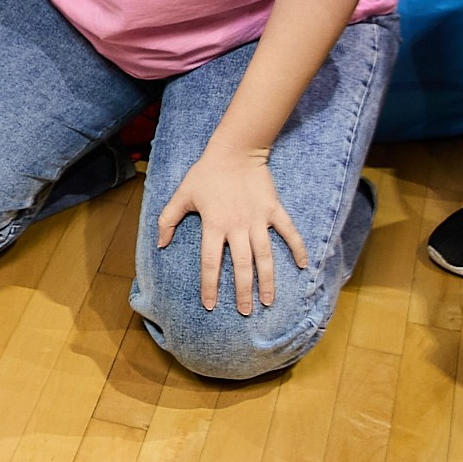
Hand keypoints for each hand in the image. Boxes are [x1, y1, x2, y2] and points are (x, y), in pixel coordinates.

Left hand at [155, 146, 306, 312]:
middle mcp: (237, 226)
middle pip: (241, 266)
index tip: (210, 305)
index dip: (210, 286)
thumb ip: (168, 219)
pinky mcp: (273, 210)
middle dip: (243, 292)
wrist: (235, 150)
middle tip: (246, 311)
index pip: (211, 263)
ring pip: (265, 256)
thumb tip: (160, 244)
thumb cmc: (206, 173)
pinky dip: (297, 248)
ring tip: (269, 301)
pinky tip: (302, 266)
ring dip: (268, 280)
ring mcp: (258, 219)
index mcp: (214, 225)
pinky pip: (288, 232)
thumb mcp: (182, 194)